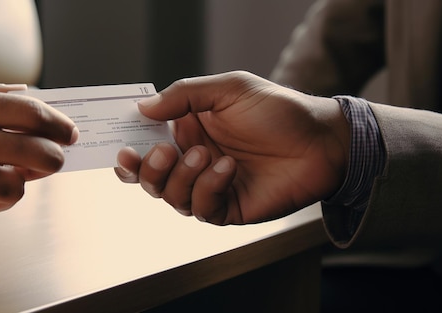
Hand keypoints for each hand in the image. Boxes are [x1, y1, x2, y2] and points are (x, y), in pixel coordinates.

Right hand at [115, 71, 348, 224]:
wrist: (321, 140)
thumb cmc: (277, 110)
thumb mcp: (228, 89)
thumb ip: (183, 96)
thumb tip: (142, 108)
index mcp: (188, 132)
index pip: (146, 145)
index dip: (128, 149)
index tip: (119, 145)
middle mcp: (193, 161)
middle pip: (149, 178)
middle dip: (146, 170)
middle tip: (158, 154)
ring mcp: (209, 187)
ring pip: (170, 196)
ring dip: (181, 177)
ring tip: (205, 155)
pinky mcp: (227, 208)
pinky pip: (201, 208)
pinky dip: (207, 188)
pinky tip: (228, 169)